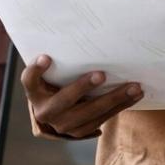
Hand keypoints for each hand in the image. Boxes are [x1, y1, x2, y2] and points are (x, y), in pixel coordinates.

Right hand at [21, 54, 141, 138]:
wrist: (55, 114)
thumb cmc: (56, 83)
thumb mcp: (51, 74)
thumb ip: (59, 61)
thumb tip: (82, 32)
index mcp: (35, 92)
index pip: (29, 80)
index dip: (36, 70)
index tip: (46, 57)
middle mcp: (46, 111)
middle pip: (65, 99)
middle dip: (84, 87)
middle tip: (102, 74)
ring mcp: (63, 125)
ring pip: (91, 112)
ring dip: (115, 98)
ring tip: (134, 87)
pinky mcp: (80, 133)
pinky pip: (103, 119)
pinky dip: (120, 106)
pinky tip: (135, 95)